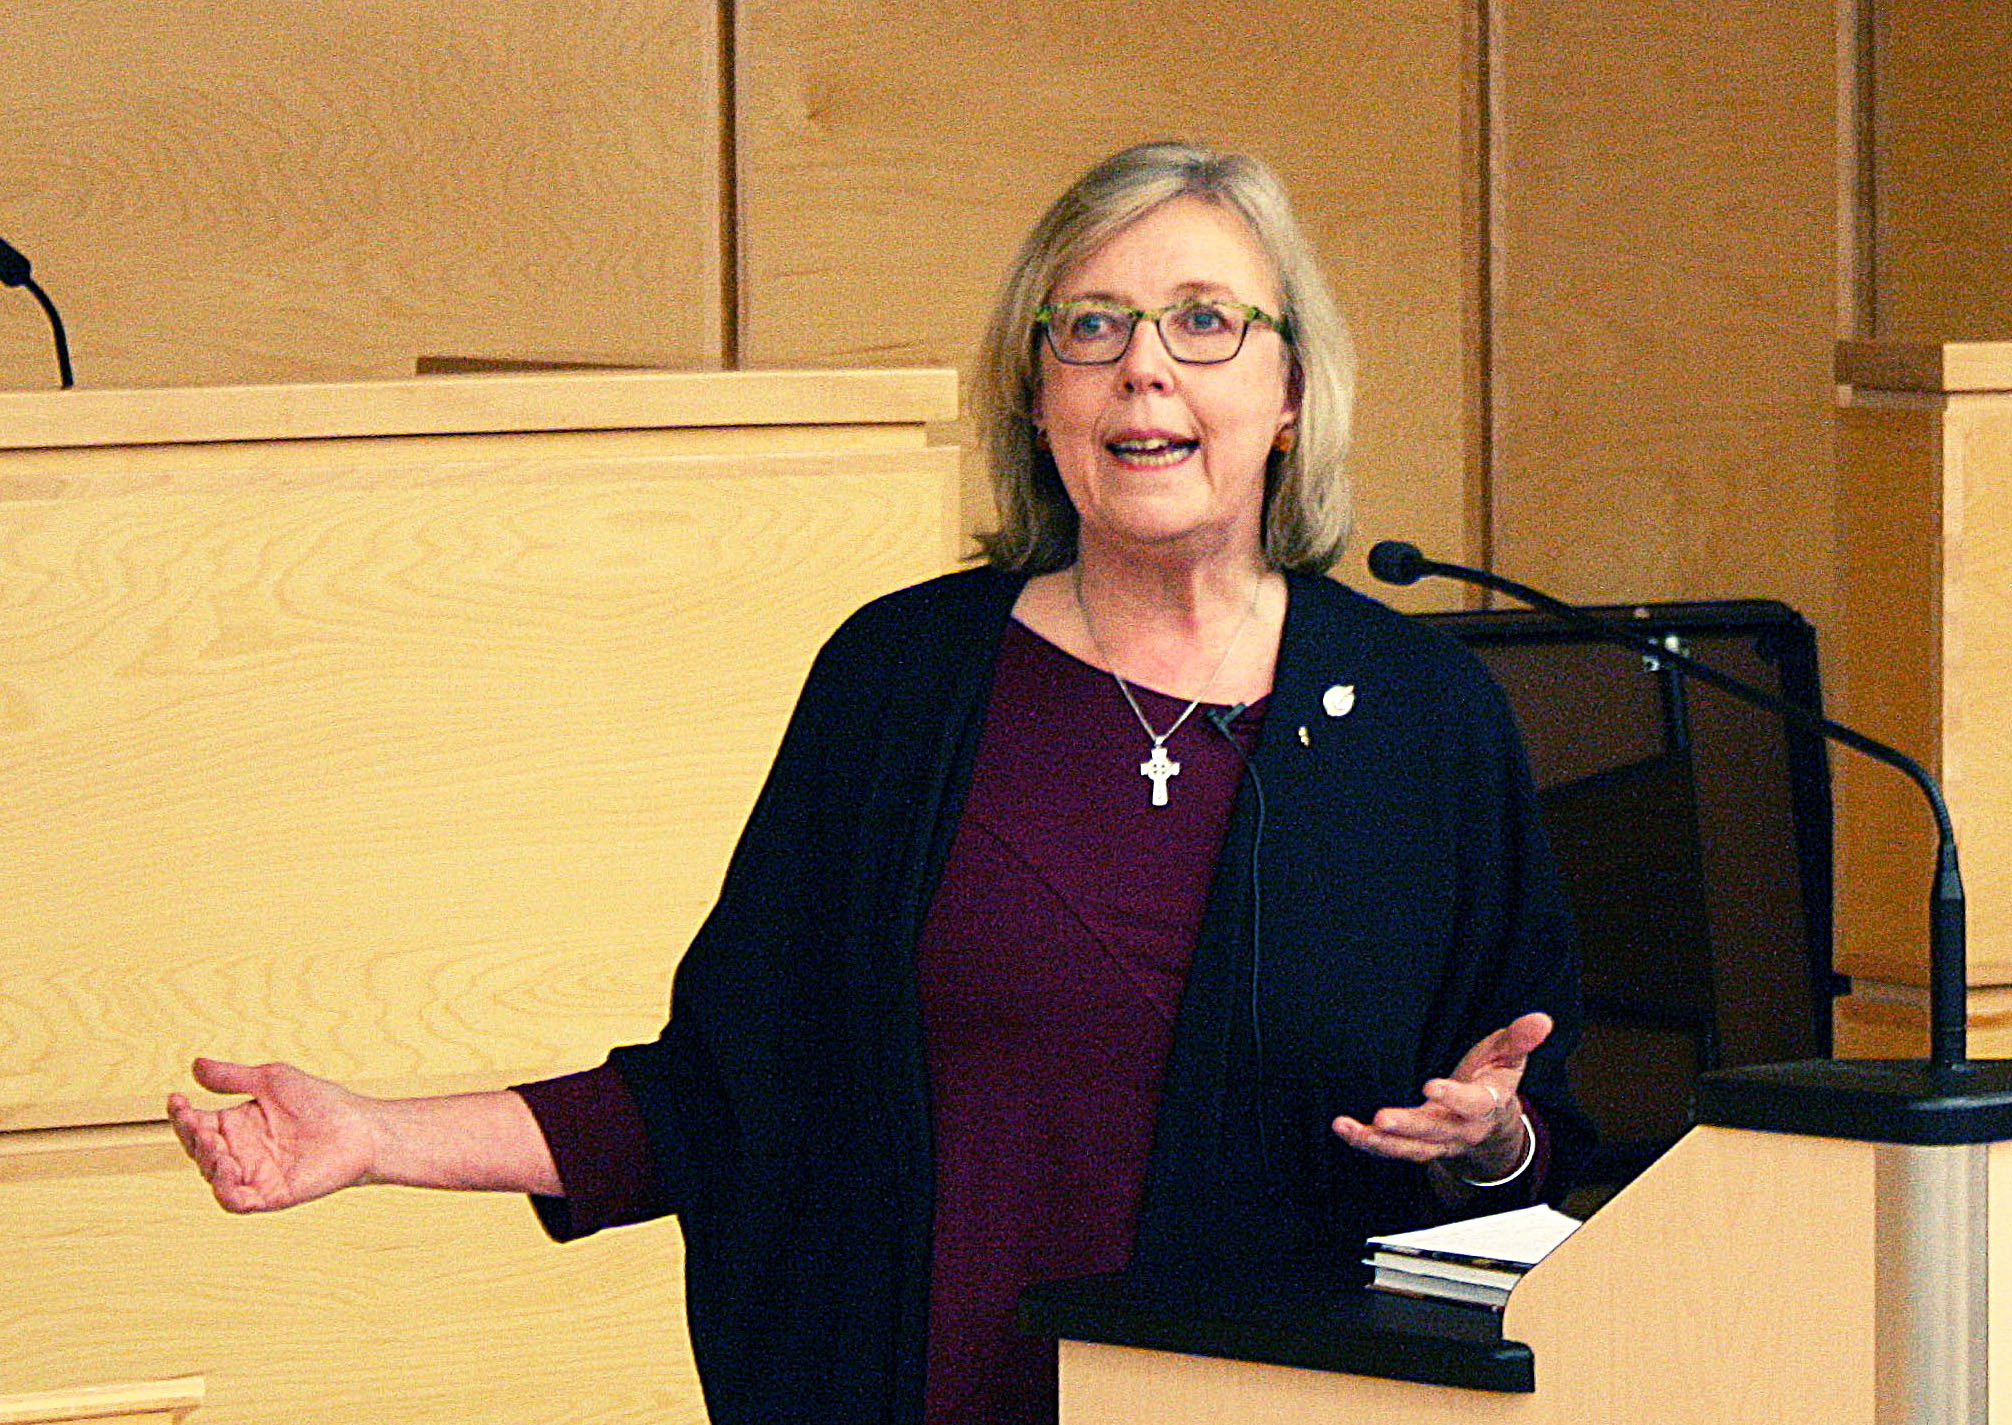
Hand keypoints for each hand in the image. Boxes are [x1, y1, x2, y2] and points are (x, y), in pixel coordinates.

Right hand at [167, 1058, 380, 1212]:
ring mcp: (254, 1175)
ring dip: (208, 1163)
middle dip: (192, 1138)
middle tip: (199, 1124)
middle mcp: (240, 1151)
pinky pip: (239, 1201)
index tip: (176, 1099)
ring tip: (216, 1145)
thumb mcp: (273, 1081)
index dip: (181, 1114)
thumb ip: (234, 1077)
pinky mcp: (272, 1194)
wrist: (361, 1127)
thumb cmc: (321, 1102)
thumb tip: (195, 1065)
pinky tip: (227, 1176)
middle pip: (200, 1150)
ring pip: (214, 1177)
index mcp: (236, 1125)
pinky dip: (228, 1193)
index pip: (196, 1123)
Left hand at [1330, 1012, 1551, 1177]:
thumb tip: (1542, 1020)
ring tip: (1350, 1128)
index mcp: (1485, 1105)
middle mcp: (1460, 1128)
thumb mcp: (1508, 1056)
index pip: (1473, 1104)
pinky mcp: (1417, 1145)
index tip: (1431, 1086)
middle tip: (1382, 1118)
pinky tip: (1343, 1128)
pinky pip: (1391, 1149)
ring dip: (1379, 1142)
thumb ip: (1520, 1039)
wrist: (1490, 1125)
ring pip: (1410, 1149)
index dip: (1455, 1097)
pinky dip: (1366, 1142)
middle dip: (1410, 1127)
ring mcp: (1437, 1141)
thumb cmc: (1494, 1082)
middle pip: (1436, 1132)